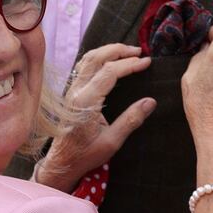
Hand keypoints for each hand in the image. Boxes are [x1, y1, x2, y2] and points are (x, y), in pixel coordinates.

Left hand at [35, 44, 155, 191]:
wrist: (62, 161)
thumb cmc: (86, 154)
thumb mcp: (112, 142)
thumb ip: (131, 120)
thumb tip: (150, 102)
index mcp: (86, 102)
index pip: (109, 72)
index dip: (129, 64)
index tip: (146, 62)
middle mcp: (76, 91)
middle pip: (96, 58)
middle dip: (119, 50)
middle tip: (139, 52)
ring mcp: (72, 90)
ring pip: (88, 59)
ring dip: (108, 51)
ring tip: (127, 52)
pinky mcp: (72, 92)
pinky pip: (84, 66)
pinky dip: (99, 58)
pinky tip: (110, 60)